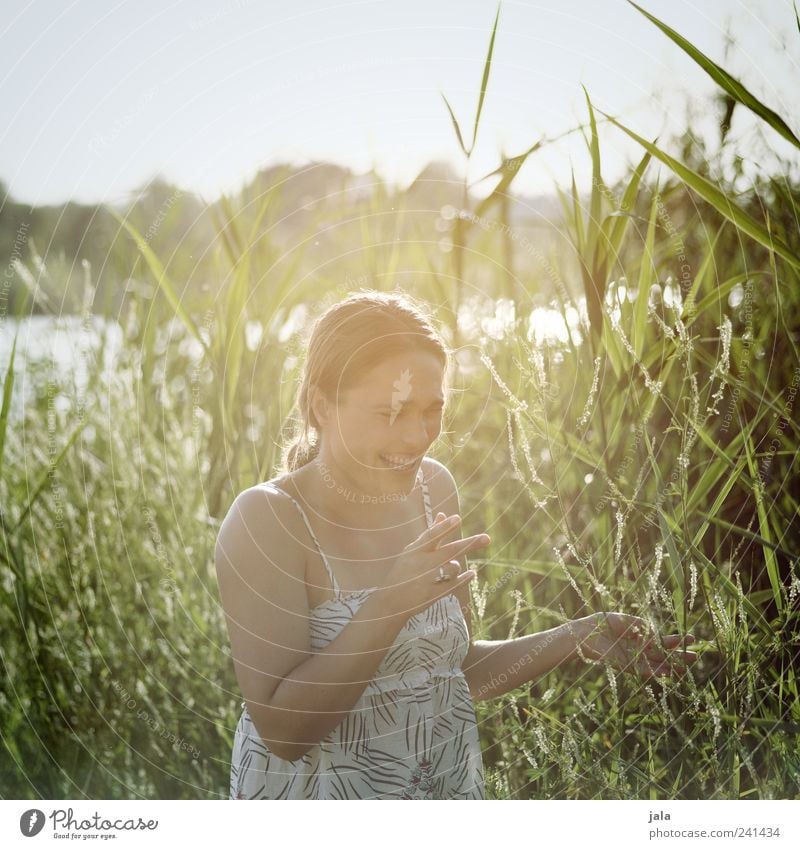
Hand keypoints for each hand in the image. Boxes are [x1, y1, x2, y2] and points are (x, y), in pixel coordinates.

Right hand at [379, 511, 489, 618]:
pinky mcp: (433, 595)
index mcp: (415, 550)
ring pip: (454, 567)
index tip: (457, 518)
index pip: (431, 535)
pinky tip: (472, 573)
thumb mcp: (413, 550)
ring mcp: (428, 580)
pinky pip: (455, 584)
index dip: (444, 527)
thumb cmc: (404, 570)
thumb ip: (430, 534)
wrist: (391, 601)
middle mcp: (422, 564)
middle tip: (487, 538)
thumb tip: (443, 515)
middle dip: (470, 544)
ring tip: (443, 571)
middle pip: (450, 551)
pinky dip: (465, 578)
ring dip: (455, 567)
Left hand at [574, 612, 697, 678]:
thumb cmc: (603, 623)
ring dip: (672, 666)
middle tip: (696, 656)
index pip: (662, 639)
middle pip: (663, 653)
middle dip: (679, 655)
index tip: (692, 638)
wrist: (586, 633)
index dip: (676, 639)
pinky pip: (645, 670)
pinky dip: (657, 672)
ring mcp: (635, 658)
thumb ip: (644, 627)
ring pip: (657, 664)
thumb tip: (658, 637)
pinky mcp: (627, 666)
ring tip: (687, 668)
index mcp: (640, 635)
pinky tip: (669, 673)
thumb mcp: (627, 621)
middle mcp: (639, 648)